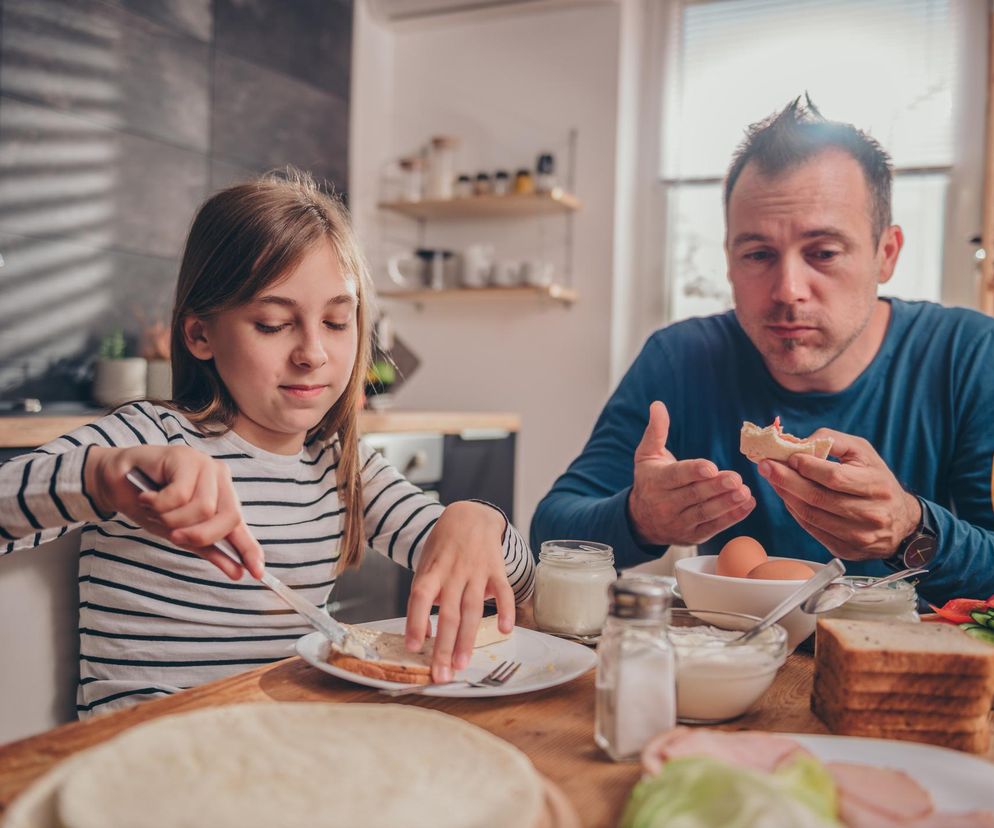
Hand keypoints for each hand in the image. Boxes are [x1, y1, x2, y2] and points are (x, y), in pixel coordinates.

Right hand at [85, 445, 264, 579]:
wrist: (114, 482)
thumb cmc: (151, 506)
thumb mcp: (181, 533)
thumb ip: (209, 549)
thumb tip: (238, 573)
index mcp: (223, 495)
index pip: (240, 525)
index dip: (249, 549)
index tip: (256, 573)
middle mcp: (219, 478)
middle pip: (228, 516)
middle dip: (200, 535)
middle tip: (173, 536)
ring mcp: (204, 465)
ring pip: (203, 508)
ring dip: (172, 519)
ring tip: (154, 509)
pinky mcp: (184, 456)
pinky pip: (179, 495)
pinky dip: (158, 504)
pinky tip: (146, 497)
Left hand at [404, 501, 514, 682]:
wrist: (470, 515)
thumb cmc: (444, 547)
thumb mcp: (427, 565)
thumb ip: (424, 596)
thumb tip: (424, 633)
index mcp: (432, 571)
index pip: (420, 597)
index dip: (416, 622)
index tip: (414, 647)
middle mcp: (453, 572)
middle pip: (448, 613)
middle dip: (444, 647)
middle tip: (441, 674)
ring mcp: (476, 571)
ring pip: (473, 609)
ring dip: (468, 639)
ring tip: (462, 665)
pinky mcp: (497, 570)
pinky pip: (504, 592)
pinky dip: (506, 610)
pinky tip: (504, 631)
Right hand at [627, 401, 754, 544]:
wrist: (640, 520)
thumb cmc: (649, 480)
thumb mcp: (647, 455)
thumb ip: (656, 431)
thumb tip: (658, 405)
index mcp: (656, 481)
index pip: (676, 476)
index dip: (694, 471)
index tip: (711, 467)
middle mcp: (665, 504)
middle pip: (694, 495)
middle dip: (716, 488)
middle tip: (736, 479)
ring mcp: (679, 522)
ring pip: (705, 513)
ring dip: (726, 504)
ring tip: (744, 492)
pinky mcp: (693, 535)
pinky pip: (714, 527)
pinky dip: (732, 517)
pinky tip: (747, 505)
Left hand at [757, 429, 920, 560]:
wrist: (902, 520)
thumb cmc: (877, 479)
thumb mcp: (863, 452)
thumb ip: (832, 440)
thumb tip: (800, 443)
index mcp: (877, 486)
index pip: (835, 477)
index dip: (807, 466)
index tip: (787, 456)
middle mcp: (871, 514)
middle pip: (818, 498)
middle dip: (786, 480)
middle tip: (766, 466)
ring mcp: (858, 536)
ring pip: (811, 515)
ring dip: (786, 496)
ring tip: (772, 479)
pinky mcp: (847, 550)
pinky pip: (812, 529)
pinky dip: (795, 512)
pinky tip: (787, 497)